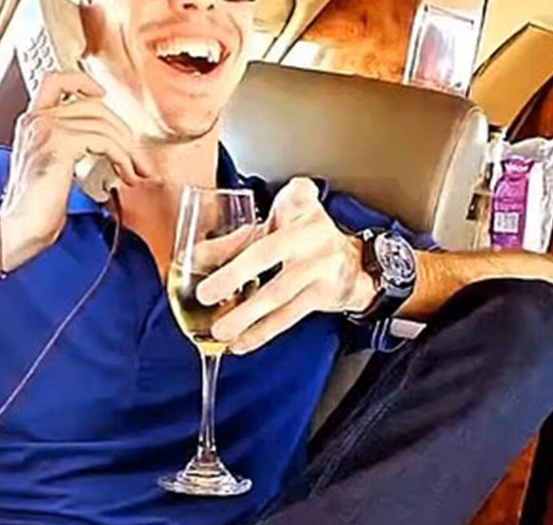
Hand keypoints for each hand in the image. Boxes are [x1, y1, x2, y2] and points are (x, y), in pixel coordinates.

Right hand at [0, 71, 152, 267]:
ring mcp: (46, 128)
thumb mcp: (53, 168)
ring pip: (103, 123)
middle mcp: (36, 120)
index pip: (55, 81)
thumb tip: (105, 145)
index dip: (82, 80)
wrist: (21, 227)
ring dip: (128, 149)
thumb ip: (69, 147)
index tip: (101, 93)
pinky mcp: (60, 143)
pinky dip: (122, 157)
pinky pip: (104, 140)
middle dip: (123, 130)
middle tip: (137, 156)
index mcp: (31, 123)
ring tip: (135, 170)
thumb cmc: (36, 209)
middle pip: (93, 105)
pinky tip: (125, 174)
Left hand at [196, 178, 375, 354]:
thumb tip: (196, 255)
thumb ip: (239, 236)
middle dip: (235, 276)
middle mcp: (312, 239)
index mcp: (300, 213)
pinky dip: (262, 332)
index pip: (282, 210)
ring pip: (278, 295)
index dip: (244, 235)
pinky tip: (241, 342)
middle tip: (205, 294)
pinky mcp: (323, 296)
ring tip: (219, 330)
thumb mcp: (279, 221)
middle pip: (269, 254)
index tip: (204, 252)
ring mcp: (320, 269)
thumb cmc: (307, 235)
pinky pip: (288, 317)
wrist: (356, 263)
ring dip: (246, 316)